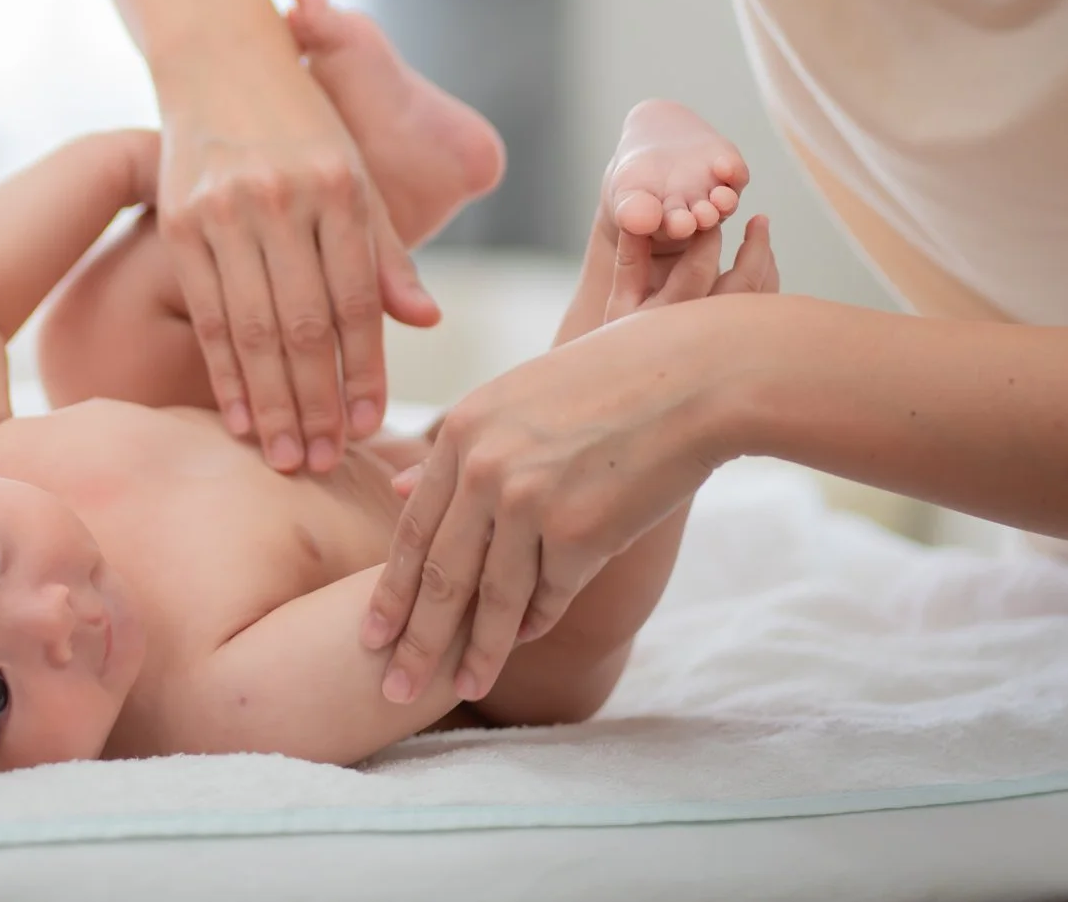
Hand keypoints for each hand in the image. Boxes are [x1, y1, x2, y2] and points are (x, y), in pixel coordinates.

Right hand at [157, 46, 437, 472]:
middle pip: (302, 325)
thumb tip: (425, 322)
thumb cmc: (302, 126)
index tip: (370, 428)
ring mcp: (225, 211)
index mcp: (338, 189)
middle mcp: (281, 200)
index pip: (356, 301)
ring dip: (270, 404)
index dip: (364, 371)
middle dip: (316, 404)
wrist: (219, 58)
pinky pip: (206, 312)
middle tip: (324, 465)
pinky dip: (222, 371)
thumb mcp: (354, 174)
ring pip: (250, 328)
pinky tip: (237, 415)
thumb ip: (385, 253)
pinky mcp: (178, 222)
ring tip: (285, 458)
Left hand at [363, 228, 771, 704]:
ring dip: (475, 654)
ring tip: (461, 690)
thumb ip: (460, 449)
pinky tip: (521, 641)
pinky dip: (536, 622)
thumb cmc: (610, 378)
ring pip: (492, 601)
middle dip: (413, 640)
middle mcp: (484, 468)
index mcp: (462, 430)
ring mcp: (530, 503)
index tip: (372, 634)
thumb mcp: (518, 397)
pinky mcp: (582, 534)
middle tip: (393, 687)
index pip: (412, 530)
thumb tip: (396, 489)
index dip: (390, 591)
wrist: (695, 379)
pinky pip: (551, 596)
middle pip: (438, 576)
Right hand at [603, 101, 748, 306]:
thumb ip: (630, 212)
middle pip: (704, 220)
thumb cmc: (636, 179)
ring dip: (724, 202)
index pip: (675, 229)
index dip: (678, 227)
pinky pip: (738, 176)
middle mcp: (697, 216)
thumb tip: (638, 222)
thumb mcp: (625, 195)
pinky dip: (734, 172)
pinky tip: (725, 165)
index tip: (679, 224)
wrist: (654, 148)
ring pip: (725, 204)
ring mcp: (715, 195)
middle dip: (704, 217)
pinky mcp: (731, 174)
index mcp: (670, 227)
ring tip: (720, 197)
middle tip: (703, 215)